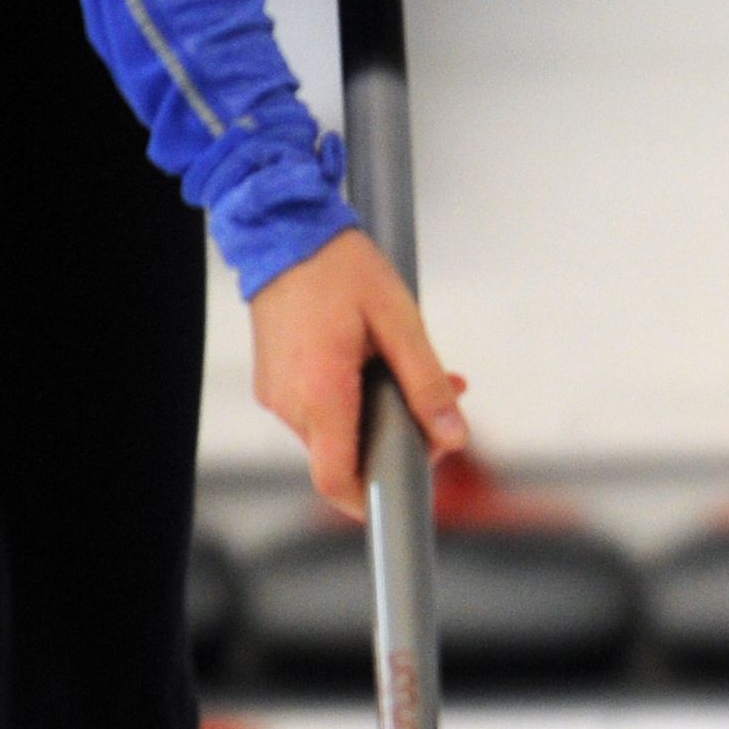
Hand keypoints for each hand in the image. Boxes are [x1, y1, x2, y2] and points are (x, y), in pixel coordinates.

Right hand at [250, 230, 469, 515]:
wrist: (282, 229)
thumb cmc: (338, 266)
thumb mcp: (400, 320)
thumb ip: (427, 383)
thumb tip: (453, 434)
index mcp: (320, 390)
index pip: (335, 478)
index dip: (370, 499)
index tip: (406, 494)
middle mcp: (290, 400)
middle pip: (345, 456)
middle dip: (397, 440)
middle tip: (441, 404)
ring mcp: (277, 393)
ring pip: (336, 432)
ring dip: (379, 416)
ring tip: (413, 372)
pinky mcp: (275, 382)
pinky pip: (320, 409)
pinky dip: (353, 400)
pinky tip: (378, 367)